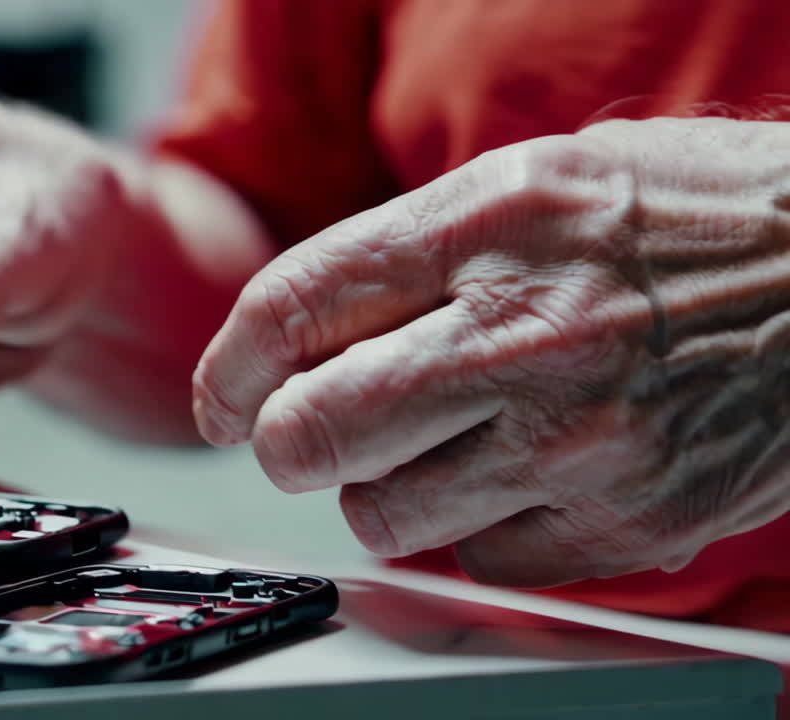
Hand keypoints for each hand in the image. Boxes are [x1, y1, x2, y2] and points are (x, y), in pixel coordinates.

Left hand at [193, 117, 789, 586]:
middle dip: (283, 442)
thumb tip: (298, 338)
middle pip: (310, 432)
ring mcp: (577, 440)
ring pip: (383, 515)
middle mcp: (524, 334)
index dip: (230, 364)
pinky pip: (480, 562)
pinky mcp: (624, 523)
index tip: (221, 398)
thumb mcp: (534, 181)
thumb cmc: (684, 221)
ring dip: (381, 490)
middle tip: (300, 435)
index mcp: (487, 225)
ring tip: (440, 447)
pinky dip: (478, 530)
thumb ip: (409, 253)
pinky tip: (524, 477)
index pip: (293, 306)